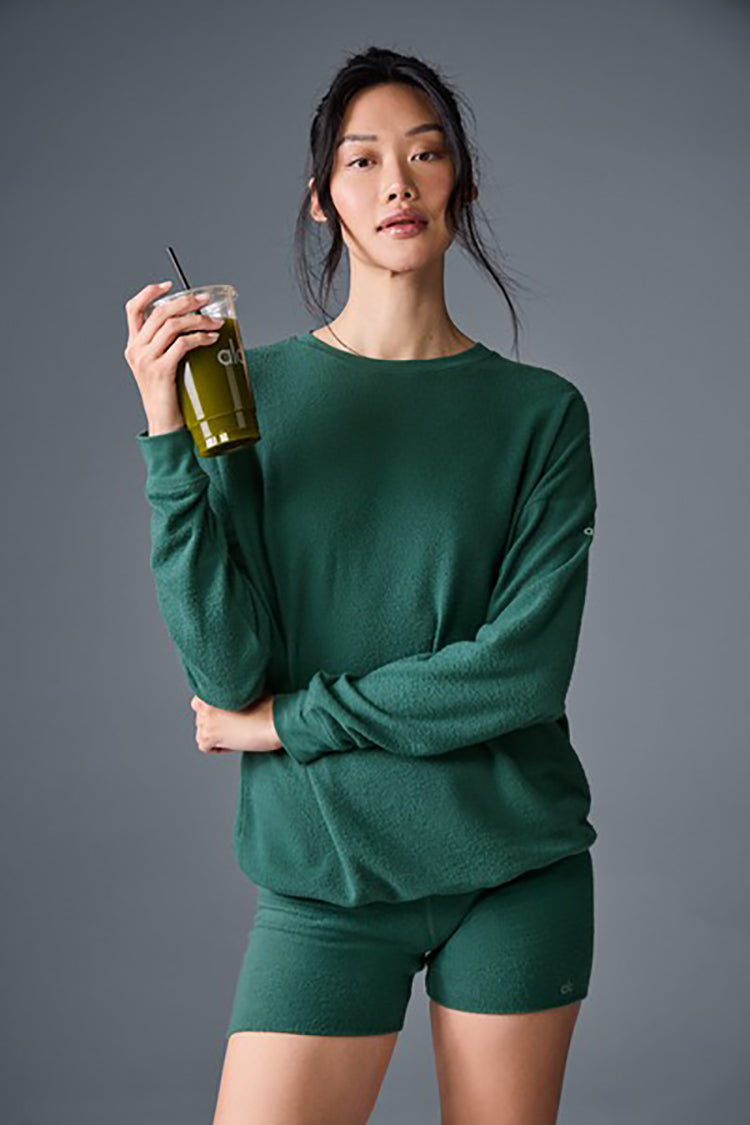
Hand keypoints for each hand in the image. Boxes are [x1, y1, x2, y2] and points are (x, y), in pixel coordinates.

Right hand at [123, 280, 225, 429]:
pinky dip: (200, 338)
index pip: (134, 308)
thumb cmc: (171, 396)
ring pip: (172, 326)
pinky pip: (182, 345)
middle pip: (159, 312)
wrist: (165, 426)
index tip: (170, 285)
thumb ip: (170, 346)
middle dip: (186, 302)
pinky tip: (212, 338)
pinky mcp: (160, 371)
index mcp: (134, 345)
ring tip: (216, 322)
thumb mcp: (163, 366)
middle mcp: (136, 350)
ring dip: (198, 319)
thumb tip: (199, 324)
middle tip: (206, 301)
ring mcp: (146, 360)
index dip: (150, 292)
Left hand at [190, 692, 282, 754]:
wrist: (276, 722)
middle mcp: (206, 704)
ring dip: (215, 736)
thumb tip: (237, 699)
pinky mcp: (209, 736)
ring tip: (234, 734)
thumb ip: (237, 694)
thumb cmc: (270, 707)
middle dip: (216, 724)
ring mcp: (206, 720)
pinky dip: (217, 748)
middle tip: (234, 725)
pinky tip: (232, 743)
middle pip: (201, 718)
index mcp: (215, 690)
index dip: (214, 710)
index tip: (228, 715)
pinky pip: (204, 746)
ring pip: (201, 732)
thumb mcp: (252, 692)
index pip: (200, 702)